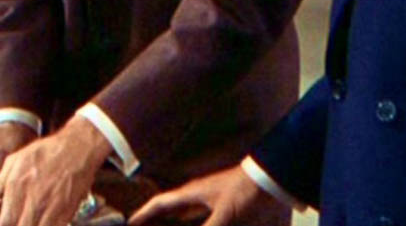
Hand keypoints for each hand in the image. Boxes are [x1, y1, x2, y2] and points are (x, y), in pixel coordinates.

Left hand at [0, 115, 112, 225]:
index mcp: (17, 188)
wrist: (78, 148)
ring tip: (29, 220)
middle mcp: (33, 202)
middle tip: (17, 220)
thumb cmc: (47, 152)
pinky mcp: (65, 214)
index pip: (4, 222)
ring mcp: (50, 210)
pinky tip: (41, 221)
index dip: (2, 225)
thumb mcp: (17, 159)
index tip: (3, 222)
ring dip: (30, 225)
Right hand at [129, 165, 267, 225]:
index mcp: (193, 194)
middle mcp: (201, 200)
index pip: (161, 204)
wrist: (276, 183)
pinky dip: (204, 224)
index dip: (144, 214)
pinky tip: (200, 223)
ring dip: (179, 222)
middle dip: (160, 221)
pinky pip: (210, 222)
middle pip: (173, 212)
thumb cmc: (247, 191)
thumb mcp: (224, 215)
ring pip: (191, 219)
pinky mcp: (231, 215)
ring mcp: (215, 207)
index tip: (129, 223)